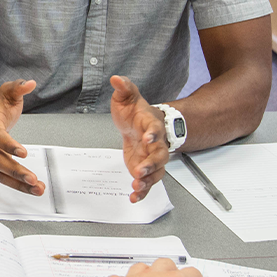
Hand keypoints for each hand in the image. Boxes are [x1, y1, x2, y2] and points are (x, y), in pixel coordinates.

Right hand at [0, 79, 40, 194]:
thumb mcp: (6, 93)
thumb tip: (30, 83)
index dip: (8, 145)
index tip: (23, 152)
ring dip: (19, 184)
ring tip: (37, 188)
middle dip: (15, 171)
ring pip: (1, 173)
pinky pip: (5, 178)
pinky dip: (19, 186)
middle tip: (33, 179)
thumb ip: (17, 87)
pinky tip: (34, 189)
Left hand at [109, 75, 168, 202]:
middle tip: (140, 170)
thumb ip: (123, 88)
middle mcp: (155, 144)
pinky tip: (134, 198)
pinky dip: (142, 191)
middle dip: (151, 164)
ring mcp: (151, 157)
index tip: (149, 138)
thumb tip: (116, 78)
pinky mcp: (144, 168)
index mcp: (151, 125)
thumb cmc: (135, 112)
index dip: (154, 134)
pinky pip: (147, 182)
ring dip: (147, 181)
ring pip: (156, 172)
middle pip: (160, 155)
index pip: (155, 129)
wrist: (139, 123)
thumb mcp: (127, 97)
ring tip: (137, 188)